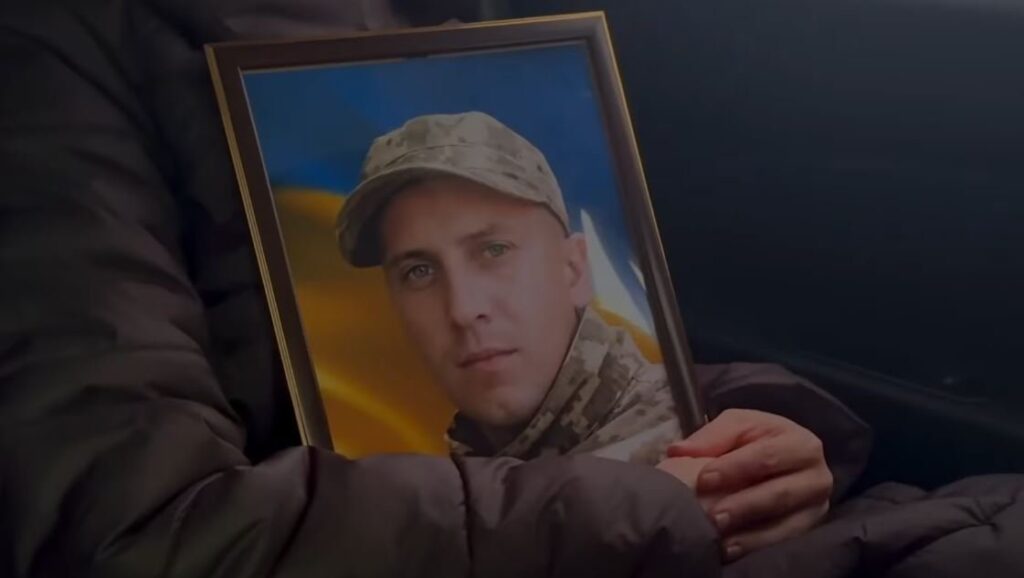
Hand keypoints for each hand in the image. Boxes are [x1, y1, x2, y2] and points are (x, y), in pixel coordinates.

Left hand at [666, 409, 832, 561]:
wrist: (784, 462)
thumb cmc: (756, 441)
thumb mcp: (737, 427)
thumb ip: (711, 436)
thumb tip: (678, 451)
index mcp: (800, 443)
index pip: (767, 457)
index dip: (735, 468)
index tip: (704, 479)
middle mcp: (817, 476)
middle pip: (779, 494)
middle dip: (743, 506)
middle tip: (713, 516)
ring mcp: (816, 508)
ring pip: (785, 524)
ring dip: (749, 534)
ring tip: (718, 538)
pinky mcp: (808, 530)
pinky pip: (783, 543)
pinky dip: (755, 547)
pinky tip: (730, 549)